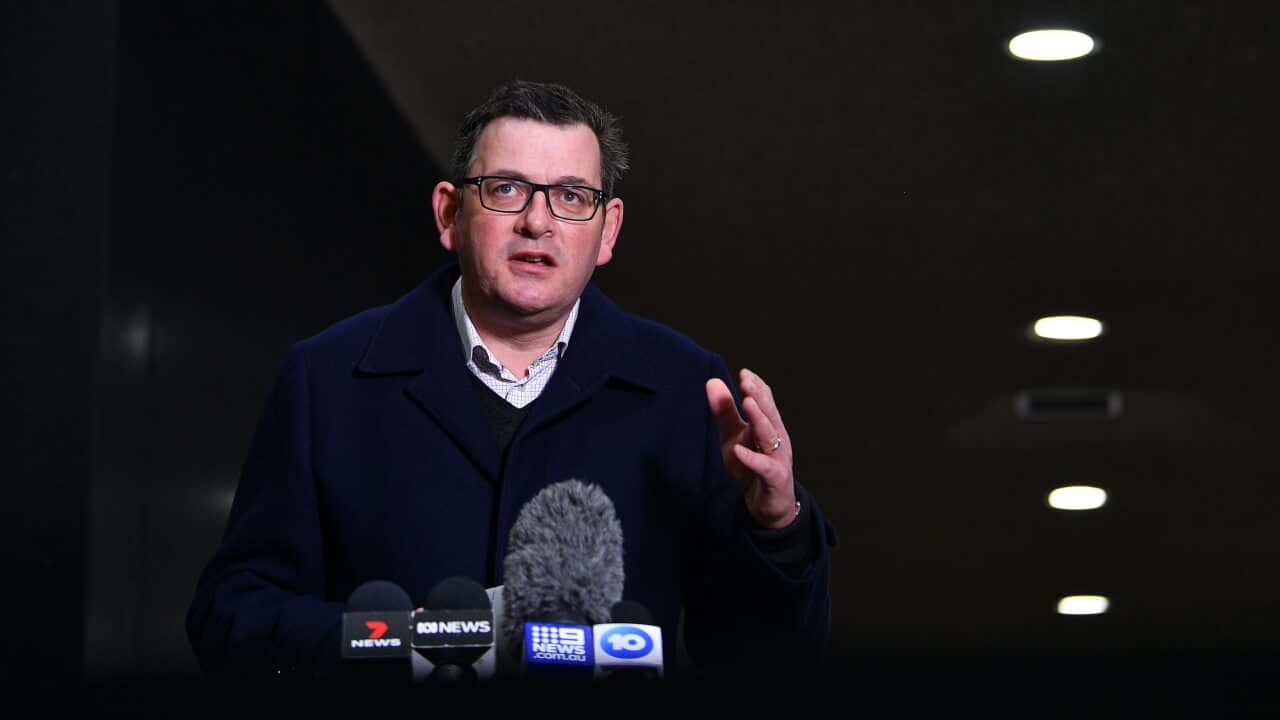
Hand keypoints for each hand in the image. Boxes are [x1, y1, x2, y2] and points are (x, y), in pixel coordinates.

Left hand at [705, 368, 795, 528]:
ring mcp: (778, 458)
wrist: (768, 505)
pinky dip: (752, 458)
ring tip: (747, 403)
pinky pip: (764, 467)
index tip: (744, 373)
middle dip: (759, 397)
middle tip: (746, 381)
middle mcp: (776, 438)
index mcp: (768, 425)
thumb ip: (724, 411)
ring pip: (769, 435)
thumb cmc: (751, 466)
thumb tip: (712, 381)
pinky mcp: (775, 478)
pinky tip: (738, 450)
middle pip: (769, 414)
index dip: (756, 387)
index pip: (765, 401)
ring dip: (759, 419)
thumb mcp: (733, 436)